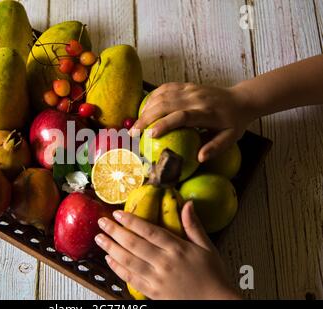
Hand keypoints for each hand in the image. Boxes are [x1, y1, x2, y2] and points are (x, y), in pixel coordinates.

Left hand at [95, 202, 240, 299]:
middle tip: (101, 222)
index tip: (117, 213)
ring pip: (129, 261)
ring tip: (99, 238)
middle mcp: (165, 263)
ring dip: (111, 248)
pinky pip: (131, 279)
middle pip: (134, 244)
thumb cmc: (213, 275)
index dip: (131, 221)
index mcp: (178, 249)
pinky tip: (109, 259)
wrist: (216, 304)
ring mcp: (157, 279)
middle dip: (115, 232)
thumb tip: (188, 203)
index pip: (150, 231)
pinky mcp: (153, 292)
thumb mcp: (207, 247)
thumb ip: (194, 225)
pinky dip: (118, 268)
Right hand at [130, 82, 253, 161]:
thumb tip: (199, 159)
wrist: (240, 99)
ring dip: (146, 109)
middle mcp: (196, 98)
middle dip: (146, 118)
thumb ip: (215, 148)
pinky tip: (144, 109)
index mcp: (207, 112)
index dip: (164, 124)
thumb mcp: (231, 138)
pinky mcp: (186, 85)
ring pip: (162, 95)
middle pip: (166, 104)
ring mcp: (190, 89)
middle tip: (133, 133)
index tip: (150, 135)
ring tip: (135, 124)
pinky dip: (152, 98)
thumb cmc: (234, 123)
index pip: (182, 116)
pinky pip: (165, 88)